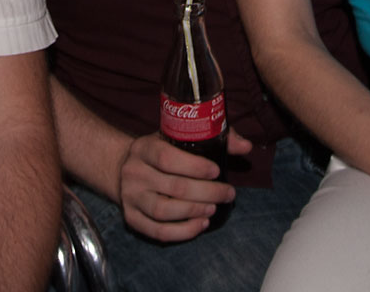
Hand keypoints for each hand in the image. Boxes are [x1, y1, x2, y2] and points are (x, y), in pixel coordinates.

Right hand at [116, 128, 251, 241]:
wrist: (123, 168)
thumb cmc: (159, 153)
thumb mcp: (176, 138)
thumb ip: (210, 138)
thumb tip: (245, 146)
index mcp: (143, 148)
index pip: (167, 157)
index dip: (195, 166)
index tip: (217, 171)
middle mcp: (134, 172)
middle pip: (173, 187)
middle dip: (207, 192)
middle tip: (228, 193)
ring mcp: (130, 197)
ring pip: (164, 211)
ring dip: (195, 212)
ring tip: (213, 208)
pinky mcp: (131, 218)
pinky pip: (157, 231)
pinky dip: (183, 232)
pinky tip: (201, 224)